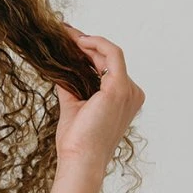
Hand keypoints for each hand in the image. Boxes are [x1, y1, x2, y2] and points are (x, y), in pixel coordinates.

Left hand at [55, 25, 145, 170]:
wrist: (80, 159)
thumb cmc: (78, 142)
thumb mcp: (73, 106)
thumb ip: (71, 86)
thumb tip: (61, 69)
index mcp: (124, 99)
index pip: (108, 68)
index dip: (91, 52)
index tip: (71, 41)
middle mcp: (131, 93)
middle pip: (109, 59)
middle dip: (86, 44)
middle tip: (65, 33)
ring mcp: (128, 90)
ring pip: (110, 54)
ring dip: (88, 42)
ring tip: (67, 35)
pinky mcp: (119, 88)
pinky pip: (111, 54)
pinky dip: (95, 44)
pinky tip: (78, 41)